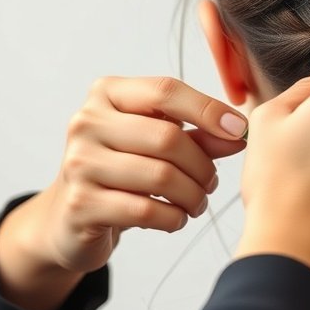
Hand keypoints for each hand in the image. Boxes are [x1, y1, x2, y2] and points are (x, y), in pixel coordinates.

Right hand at [0, 77, 247, 309]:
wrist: (69, 216)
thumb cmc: (121, 171)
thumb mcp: (156, 143)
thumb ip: (197, 135)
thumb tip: (239, 133)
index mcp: (107, 94)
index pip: (166, 91)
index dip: (208, 110)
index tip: (240, 131)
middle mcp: (87, 122)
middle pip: (168, 138)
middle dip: (202, 165)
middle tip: (211, 183)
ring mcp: (79, 163)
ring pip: (161, 176)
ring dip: (193, 195)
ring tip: (196, 203)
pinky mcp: (81, 204)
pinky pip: (146, 210)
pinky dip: (173, 217)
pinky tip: (175, 218)